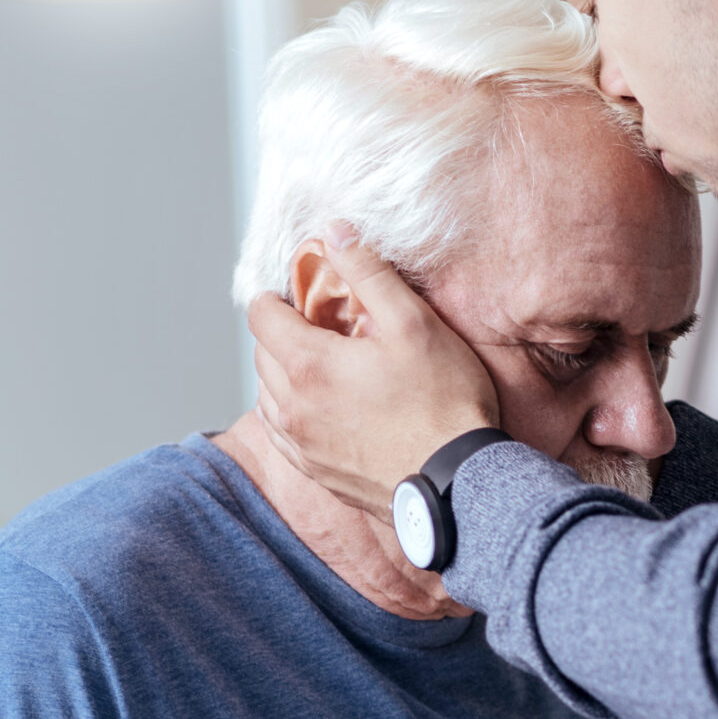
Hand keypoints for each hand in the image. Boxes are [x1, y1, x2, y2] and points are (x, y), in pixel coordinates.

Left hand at [247, 233, 499, 514]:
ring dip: (285, 375)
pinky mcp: (316, 473)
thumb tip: (336, 232)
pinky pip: (283, 434)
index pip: (260, 315)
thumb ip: (369, 272)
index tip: (302, 295)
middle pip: (261, 354)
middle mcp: (292, 408)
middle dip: (282, 333)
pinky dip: (292, 413)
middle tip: (321, 328)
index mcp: (308, 365)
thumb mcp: (414, 323)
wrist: (457, 487)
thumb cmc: (443, 404)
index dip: (276, 296)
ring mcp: (301, 445)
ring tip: (325, 368)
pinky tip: (323, 408)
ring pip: (267, 396)